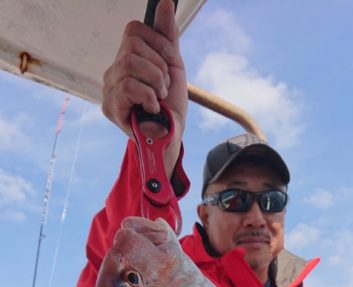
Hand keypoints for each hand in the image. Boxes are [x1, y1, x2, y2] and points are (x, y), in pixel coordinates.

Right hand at [102, 0, 187, 144]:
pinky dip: (148, 96)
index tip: (169, 63)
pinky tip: (152, 108)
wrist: (172, 138)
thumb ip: (167, 36)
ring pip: (130, 62)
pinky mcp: (110, 107)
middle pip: (132, 44)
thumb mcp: (173, 66)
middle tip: (164, 87)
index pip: (133, 30)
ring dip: (155, 81)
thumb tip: (165, 3)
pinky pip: (128, 85)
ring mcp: (109, 89)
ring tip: (159, 98)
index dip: (157, 43)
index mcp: (126, 59)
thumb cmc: (171, 105)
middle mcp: (113, 71)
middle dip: (158, 64)